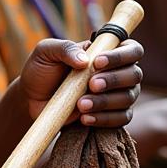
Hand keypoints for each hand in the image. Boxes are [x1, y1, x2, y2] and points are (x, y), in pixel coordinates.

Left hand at [19, 37, 143, 127]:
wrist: (31, 96)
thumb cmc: (42, 68)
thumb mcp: (46, 52)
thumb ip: (65, 48)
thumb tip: (85, 60)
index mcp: (107, 51)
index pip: (132, 49)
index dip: (121, 55)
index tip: (98, 62)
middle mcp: (118, 72)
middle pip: (135, 74)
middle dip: (114, 80)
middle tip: (91, 85)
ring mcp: (118, 95)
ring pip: (128, 98)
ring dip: (106, 101)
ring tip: (80, 105)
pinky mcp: (112, 115)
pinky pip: (121, 119)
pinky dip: (104, 119)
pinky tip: (84, 118)